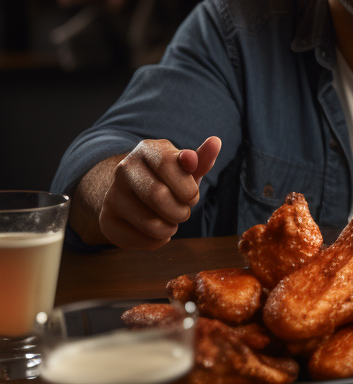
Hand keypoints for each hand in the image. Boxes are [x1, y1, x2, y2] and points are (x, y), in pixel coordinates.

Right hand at [98, 136, 221, 249]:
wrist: (136, 195)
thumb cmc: (169, 180)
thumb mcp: (187, 169)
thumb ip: (201, 159)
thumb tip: (215, 142)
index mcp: (146, 150)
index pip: (168, 165)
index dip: (187, 187)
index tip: (192, 195)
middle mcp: (124, 169)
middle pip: (157, 196)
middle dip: (181, 210)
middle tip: (184, 211)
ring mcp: (112, 195)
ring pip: (150, 223)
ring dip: (170, 228)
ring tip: (170, 221)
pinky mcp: (107, 221)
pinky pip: (140, 240)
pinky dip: (157, 241)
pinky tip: (156, 231)